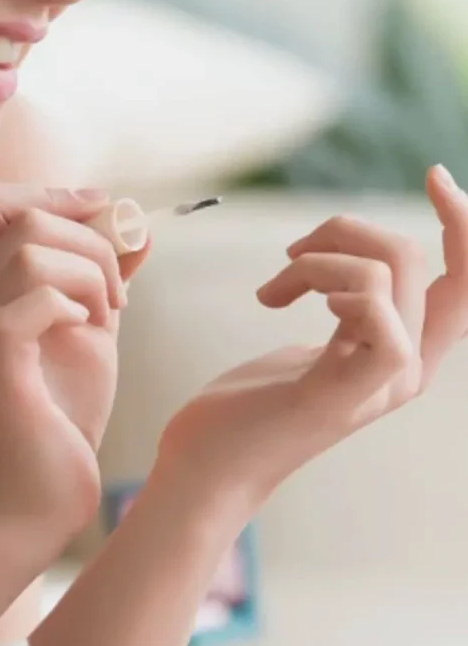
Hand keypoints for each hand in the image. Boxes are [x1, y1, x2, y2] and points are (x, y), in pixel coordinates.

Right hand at [0, 183, 147, 537]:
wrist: (40, 496)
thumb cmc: (62, 417)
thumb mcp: (90, 332)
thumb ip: (102, 279)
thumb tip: (135, 227)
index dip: (54, 193)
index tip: (106, 215)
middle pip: (9, 209)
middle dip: (84, 235)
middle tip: (116, 290)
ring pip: (30, 249)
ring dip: (90, 274)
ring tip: (107, 317)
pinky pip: (34, 293)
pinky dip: (76, 302)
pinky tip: (88, 333)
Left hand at [160, 166, 467, 510]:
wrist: (203, 469)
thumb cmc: (244, 409)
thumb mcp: (311, 345)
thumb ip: (348, 310)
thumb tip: (354, 263)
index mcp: (399, 355)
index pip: (465, 285)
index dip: (466, 227)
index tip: (435, 176)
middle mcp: (404, 371)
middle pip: (424, 260)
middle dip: (350, 230)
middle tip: (292, 251)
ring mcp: (380, 387)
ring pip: (391, 271)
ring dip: (317, 257)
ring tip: (273, 288)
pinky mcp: (345, 394)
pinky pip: (378, 312)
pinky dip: (329, 283)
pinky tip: (280, 302)